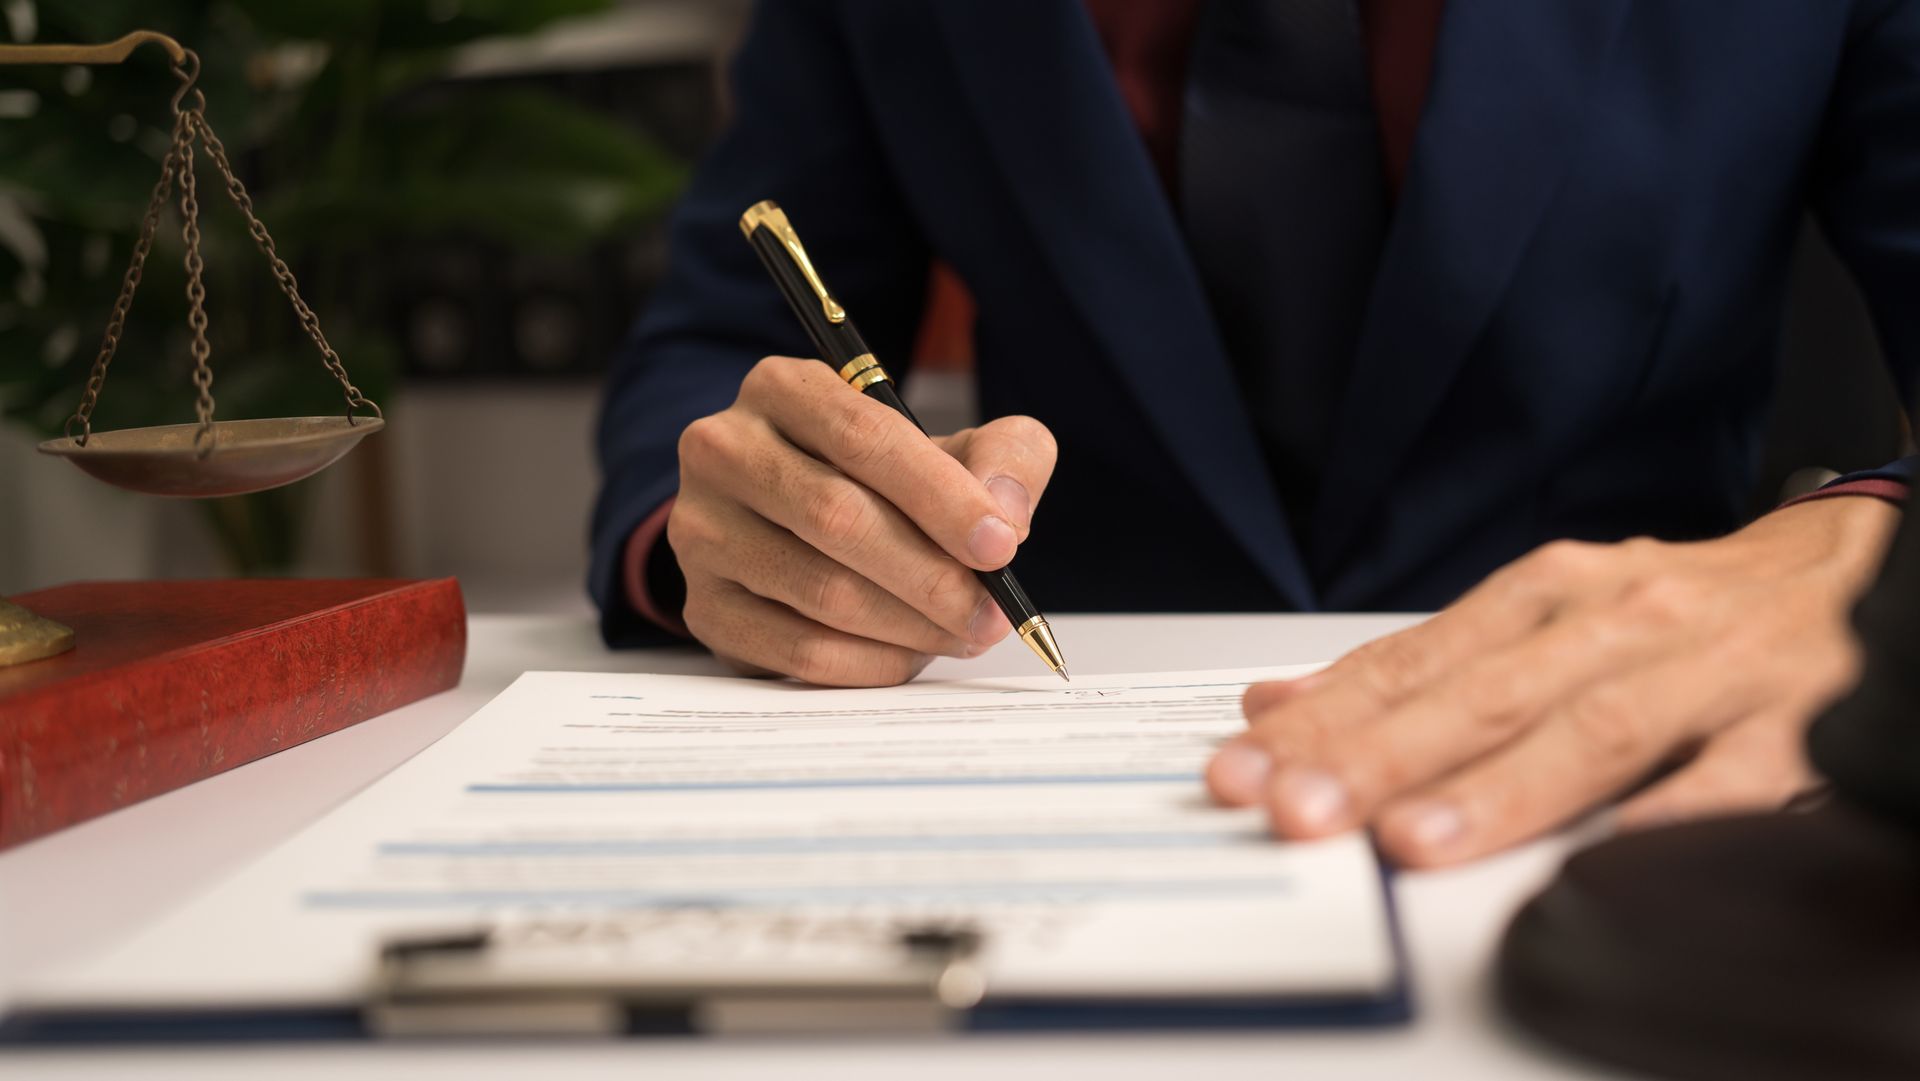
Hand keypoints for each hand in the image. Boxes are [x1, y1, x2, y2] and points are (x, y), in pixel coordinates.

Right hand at [668, 356, 1056, 685]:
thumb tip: (1003, 516)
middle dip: (931, 575)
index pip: (864, 438)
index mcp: (783, 388)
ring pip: (819, 589)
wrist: (802, 530)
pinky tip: (910, 656)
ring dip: (908, 625)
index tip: (1001, 546)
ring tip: (962, 634)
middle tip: (990, 613)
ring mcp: (701, 530)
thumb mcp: (954, 448)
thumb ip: (1002, 459)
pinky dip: (868, 662)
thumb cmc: (885, 483)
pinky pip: (795, 648)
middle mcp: (724, 449)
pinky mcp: (704, 605)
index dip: (940, 497)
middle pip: (837, 517)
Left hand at [1206, 498, 1900, 866]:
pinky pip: (1726, 780)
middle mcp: (1620, 620)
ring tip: (1414, 838)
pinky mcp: (1791, 727)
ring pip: (1590, 729)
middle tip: (1300, 804)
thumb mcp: (1541, 612)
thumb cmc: (1674, 608)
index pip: (1417, 660)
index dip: (1328, 714)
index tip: (1252, 759)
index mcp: (1552, 592)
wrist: (1844, 570)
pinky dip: (1663, 817)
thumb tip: (1280, 703)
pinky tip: (1600, 860)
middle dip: (1381, 753)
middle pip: (1484, 693)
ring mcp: (1706, 672)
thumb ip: (1420, 664)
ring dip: (1497, 788)